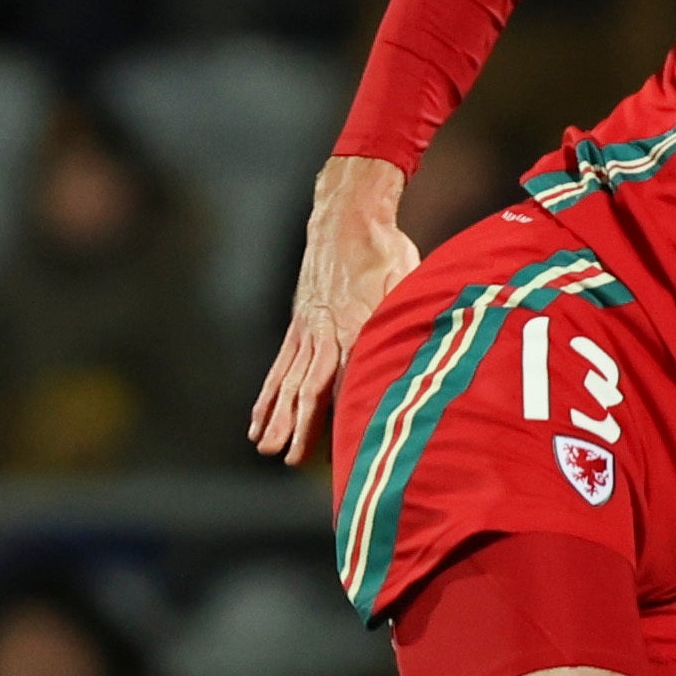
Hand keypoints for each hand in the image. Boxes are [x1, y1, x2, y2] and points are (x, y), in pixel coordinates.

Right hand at [251, 157, 419, 463]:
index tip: (339, 445)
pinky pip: (278, 366)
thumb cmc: (386, 251)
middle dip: (298, 425)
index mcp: (356, 325)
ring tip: (263, 446)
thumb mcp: (407, 282)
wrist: (346, 217)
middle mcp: (326, 332)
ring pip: (287, 380)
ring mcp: (308, 330)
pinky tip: (256, 419)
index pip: (347, 378)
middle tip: (288, 458)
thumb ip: (406, 317)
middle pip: (307, 386)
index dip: (340, 413)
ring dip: (275, 416)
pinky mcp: (298, 326)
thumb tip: (419, 350)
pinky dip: (267, 394)